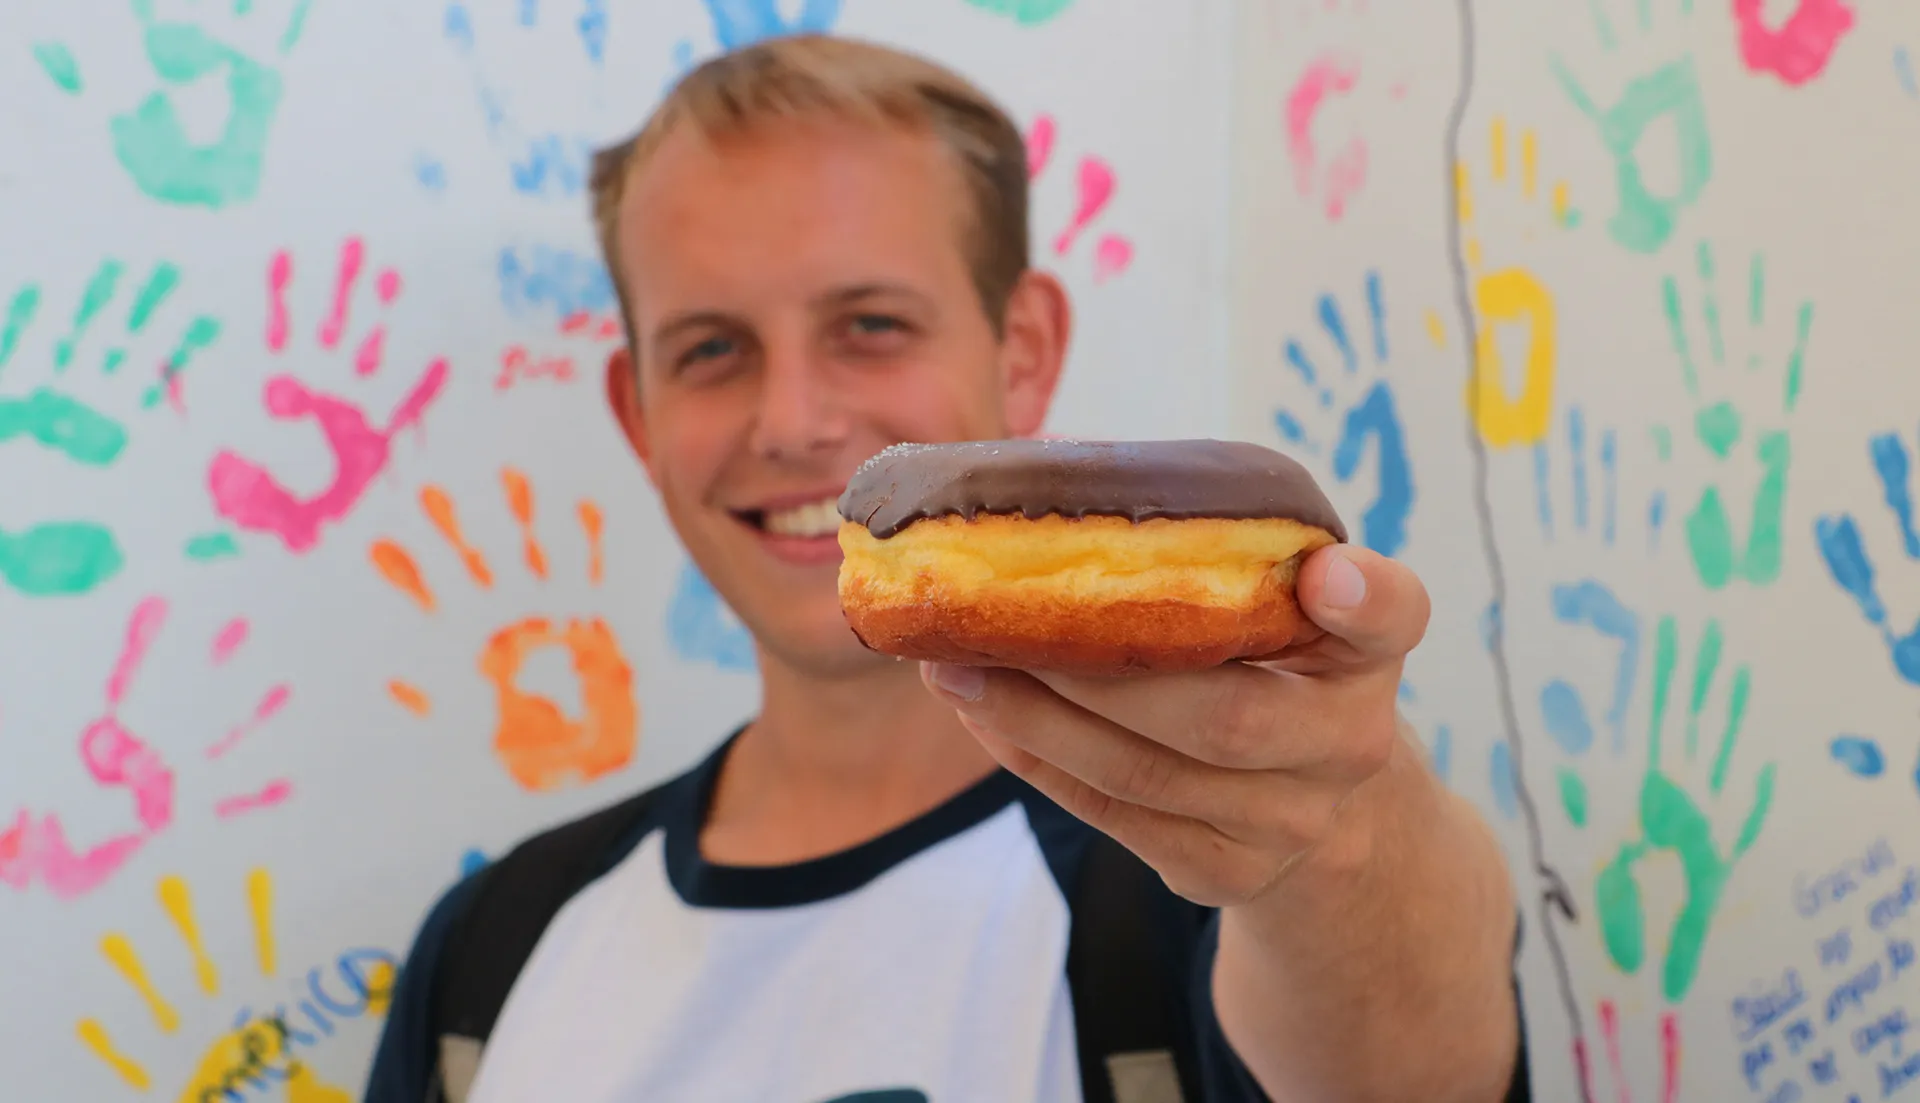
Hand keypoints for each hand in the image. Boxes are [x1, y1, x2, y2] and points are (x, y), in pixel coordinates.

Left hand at [921, 544, 1428, 907]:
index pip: (1394, 615)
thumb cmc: (1263, 663)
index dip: (1365, 598)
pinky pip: (1113, 819)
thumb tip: (1044, 474)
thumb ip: (1209, 549)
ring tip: (952, 665)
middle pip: (1221, 717)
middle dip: (1093, 671)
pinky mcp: (1226, 873)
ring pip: (1144, 776)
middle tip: (1000, 617)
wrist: (1314, 804)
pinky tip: (982, 716)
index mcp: (1369, 651)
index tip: (1326, 576)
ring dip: (1033, 718)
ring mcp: (1290, 822)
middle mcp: (1349, 742)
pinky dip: (1036, 763)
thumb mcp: (1272, 603)